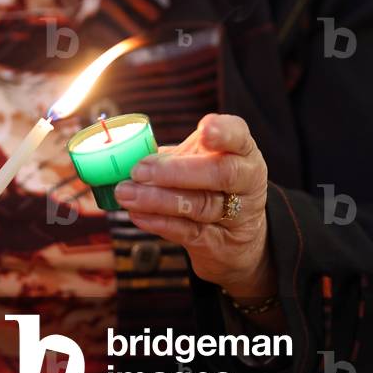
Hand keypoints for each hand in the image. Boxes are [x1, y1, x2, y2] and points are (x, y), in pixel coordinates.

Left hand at [114, 113, 273, 298]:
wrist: (234, 237)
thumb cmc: (208, 186)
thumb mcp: (199, 162)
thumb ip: (173, 156)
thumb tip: (125, 154)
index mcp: (242, 152)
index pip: (239, 136)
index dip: (223, 132)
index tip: (204, 130)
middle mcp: (247, 181)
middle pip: (221, 174)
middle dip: (177, 171)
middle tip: (139, 170)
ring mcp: (238, 214)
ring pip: (201, 206)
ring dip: (157, 200)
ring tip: (125, 193)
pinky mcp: (221, 243)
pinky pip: (189, 232)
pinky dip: (160, 223)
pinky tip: (137, 215)